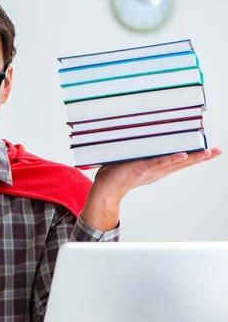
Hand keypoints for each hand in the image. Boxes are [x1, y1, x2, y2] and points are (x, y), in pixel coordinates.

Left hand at [81, 148, 221, 231]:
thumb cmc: (117, 172)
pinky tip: (182, 156)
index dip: (196, 156)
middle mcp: (158, 170)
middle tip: (217, 151)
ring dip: (191, 158)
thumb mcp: (134, 159)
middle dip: (201, 157)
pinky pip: (158, 162)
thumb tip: (144, 134)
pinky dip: (170, 159)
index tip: (211, 151)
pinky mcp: (141, 169)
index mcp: (158, 168)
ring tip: (206, 153)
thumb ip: (142, 150)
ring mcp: (150, 170)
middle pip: (183, 163)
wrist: (105, 187)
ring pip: (174, 163)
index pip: (180, 161)